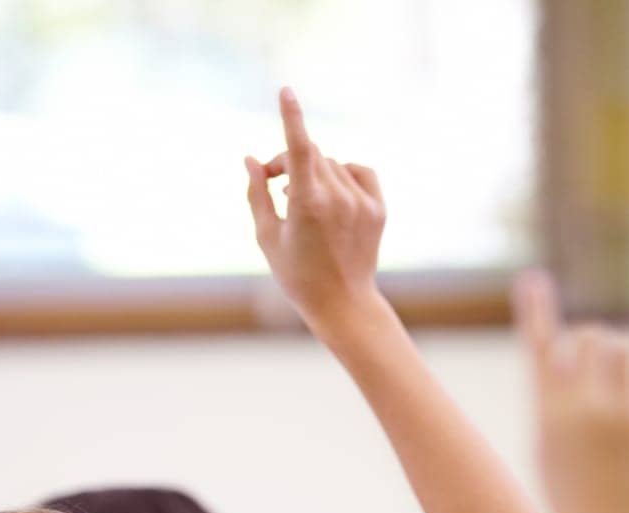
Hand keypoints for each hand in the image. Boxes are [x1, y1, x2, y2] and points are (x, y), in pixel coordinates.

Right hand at [245, 88, 385, 335]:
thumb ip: (257, 195)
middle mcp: (338, 198)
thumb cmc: (298, 276)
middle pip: (311, 155)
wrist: (342, 304)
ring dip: (315, 174)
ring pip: (332, 165)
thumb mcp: (268, 238)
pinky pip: (359, 171)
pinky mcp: (378, 207)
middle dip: (290, 162)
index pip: (299, 148)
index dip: (291, 117)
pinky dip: (344, 175)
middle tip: (274, 184)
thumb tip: (251, 160)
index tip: (286, 91)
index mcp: (307, 205)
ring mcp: (361, 202)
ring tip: (304, 204)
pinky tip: (333, 196)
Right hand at [517, 271, 628, 512]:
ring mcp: (623, 414)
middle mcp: (586, 410)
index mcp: (549, 417)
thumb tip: (564, 350)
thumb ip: (553, 398)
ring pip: (625, 346)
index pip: (541, 350)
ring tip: (612, 372)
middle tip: (587, 352)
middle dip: (589, 338)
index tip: (531, 280)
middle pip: (590, 337)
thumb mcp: (546, 447)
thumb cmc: (569, 494)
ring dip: (617, 350)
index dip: (536, 311)